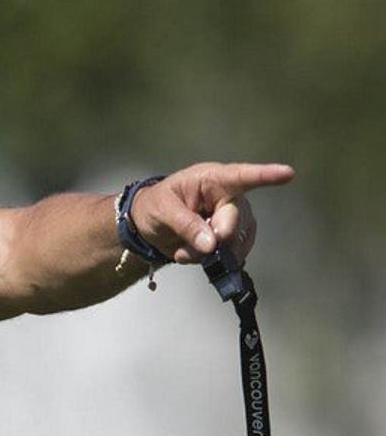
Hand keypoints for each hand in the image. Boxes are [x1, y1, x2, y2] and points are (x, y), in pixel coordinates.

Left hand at [130, 161, 293, 265]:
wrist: (148, 224)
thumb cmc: (155, 205)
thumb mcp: (162, 210)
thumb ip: (186, 224)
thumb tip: (212, 244)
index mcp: (212, 180)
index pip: (242, 176)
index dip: (265, 175)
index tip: (287, 173)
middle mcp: (229, 197)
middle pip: (236, 221)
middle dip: (216, 238)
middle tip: (192, 247)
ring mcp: (233, 218)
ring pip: (236, 242)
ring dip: (211, 254)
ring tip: (184, 251)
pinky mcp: (232, 238)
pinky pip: (231, 254)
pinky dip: (211, 262)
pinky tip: (192, 255)